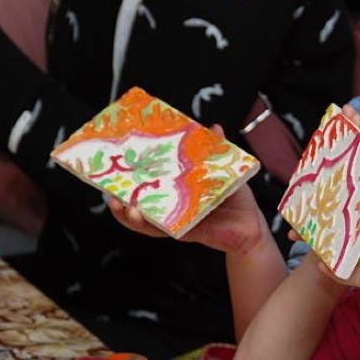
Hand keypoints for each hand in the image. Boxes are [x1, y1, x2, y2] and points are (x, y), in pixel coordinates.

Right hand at [107, 125, 268, 253]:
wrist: (251, 224)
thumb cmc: (234, 197)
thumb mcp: (223, 169)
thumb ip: (215, 150)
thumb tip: (214, 127)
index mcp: (172, 191)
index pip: (144, 185)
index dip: (126, 180)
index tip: (111, 168)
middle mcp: (170, 209)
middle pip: (137, 206)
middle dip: (119, 201)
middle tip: (108, 191)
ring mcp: (176, 222)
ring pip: (146, 223)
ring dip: (131, 216)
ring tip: (122, 206)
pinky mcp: (186, 233)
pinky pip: (166, 231)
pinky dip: (153, 225)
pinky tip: (143, 216)